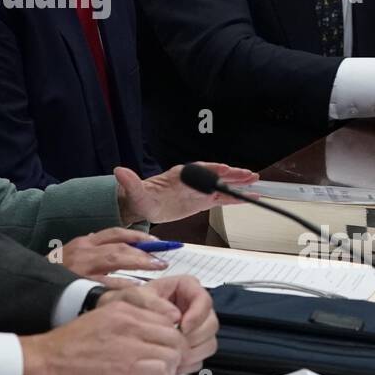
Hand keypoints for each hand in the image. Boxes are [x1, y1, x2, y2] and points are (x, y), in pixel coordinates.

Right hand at [18, 295, 188, 374]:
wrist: (47, 361)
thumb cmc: (70, 346)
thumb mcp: (102, 320)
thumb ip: (128, 322)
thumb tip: (153, 335)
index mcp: (123, 308)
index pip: (166, 318)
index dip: (169, 337)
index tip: (163, 349)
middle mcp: (129, 321)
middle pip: (174, 336)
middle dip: (173, 355)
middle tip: (162, 366)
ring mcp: (129, 343)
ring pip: (173, 354)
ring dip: (167, 370)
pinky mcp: (127, 366)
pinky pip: (161, 372)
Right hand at [47, 227, 169, 279]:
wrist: (29, 289)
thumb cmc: (53, 275)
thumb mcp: (70, 255)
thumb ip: (89, 249)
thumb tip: (107, 240)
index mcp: (83, 242)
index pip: (115, 233)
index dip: (137, 236)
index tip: (155, 242)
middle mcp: (83, 251)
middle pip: (120, 246)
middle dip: (144, 252)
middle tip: (163, 260)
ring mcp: (81, 268)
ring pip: (117, 260)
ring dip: (140, 264)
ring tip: (158, 271)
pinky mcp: (80, 285)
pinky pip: (109, 283)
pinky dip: (126, 285)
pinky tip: (140, 291)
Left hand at [103, 275, 216, 373]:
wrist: (118, 326)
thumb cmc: (126, 306)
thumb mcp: (133, 297)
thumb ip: (152, 301)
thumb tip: (175, 315)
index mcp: (185, 288)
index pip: (205, 300)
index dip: (197, 315)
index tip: (183, 326)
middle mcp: (194, 308)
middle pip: (211, 324)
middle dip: (196, 337)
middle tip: (178, 345)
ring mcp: (195, 328)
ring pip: (209, 343)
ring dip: (193, 353)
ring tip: (172, 357)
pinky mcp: (191, 347)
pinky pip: (200, 358)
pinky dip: (188, 364)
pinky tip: (171, 364)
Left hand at [114, 162, 256, 224]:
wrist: (142, 206)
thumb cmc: (140, 197)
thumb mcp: (135, 191)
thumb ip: (130, 181)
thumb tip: (119, 170)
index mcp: (178, 175)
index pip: (198, 169)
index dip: (212, 169)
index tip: (224, 168)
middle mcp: (192, 181)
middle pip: (215, 175)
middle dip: (231, 175)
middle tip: (248, 175)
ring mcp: (198, 191)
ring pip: (221, 186)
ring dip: (237, 185)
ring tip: (254, 182)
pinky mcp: (201, 202)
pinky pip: (221, 199)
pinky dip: (234, 199)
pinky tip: (248, 198)